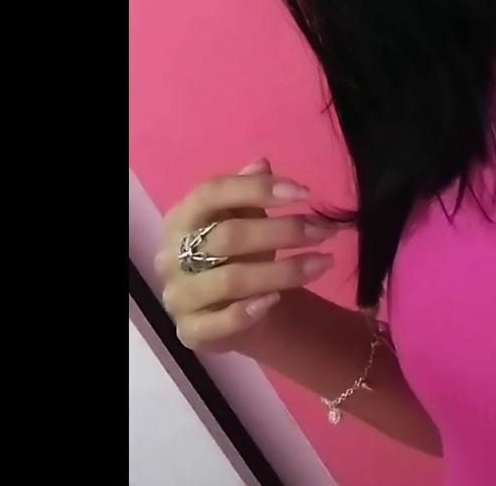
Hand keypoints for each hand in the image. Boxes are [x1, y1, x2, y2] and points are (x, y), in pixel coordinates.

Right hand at [155, 159, 341, 352]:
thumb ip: (249, 190)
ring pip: (232, 279)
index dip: (257, 189)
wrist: (235, 308)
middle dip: (283, 231)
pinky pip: (220, 323)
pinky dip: (250, 310)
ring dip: (285, 271)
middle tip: (324, 230)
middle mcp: (171, 254)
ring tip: (323, 262)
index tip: (303, 192)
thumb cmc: (240, 251)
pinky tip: (277, 299)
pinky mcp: (190, 331)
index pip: (212, 192)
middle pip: (228, 235)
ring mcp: (178, 295)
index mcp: (182, 216)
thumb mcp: (246, 216)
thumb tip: (262, 163)